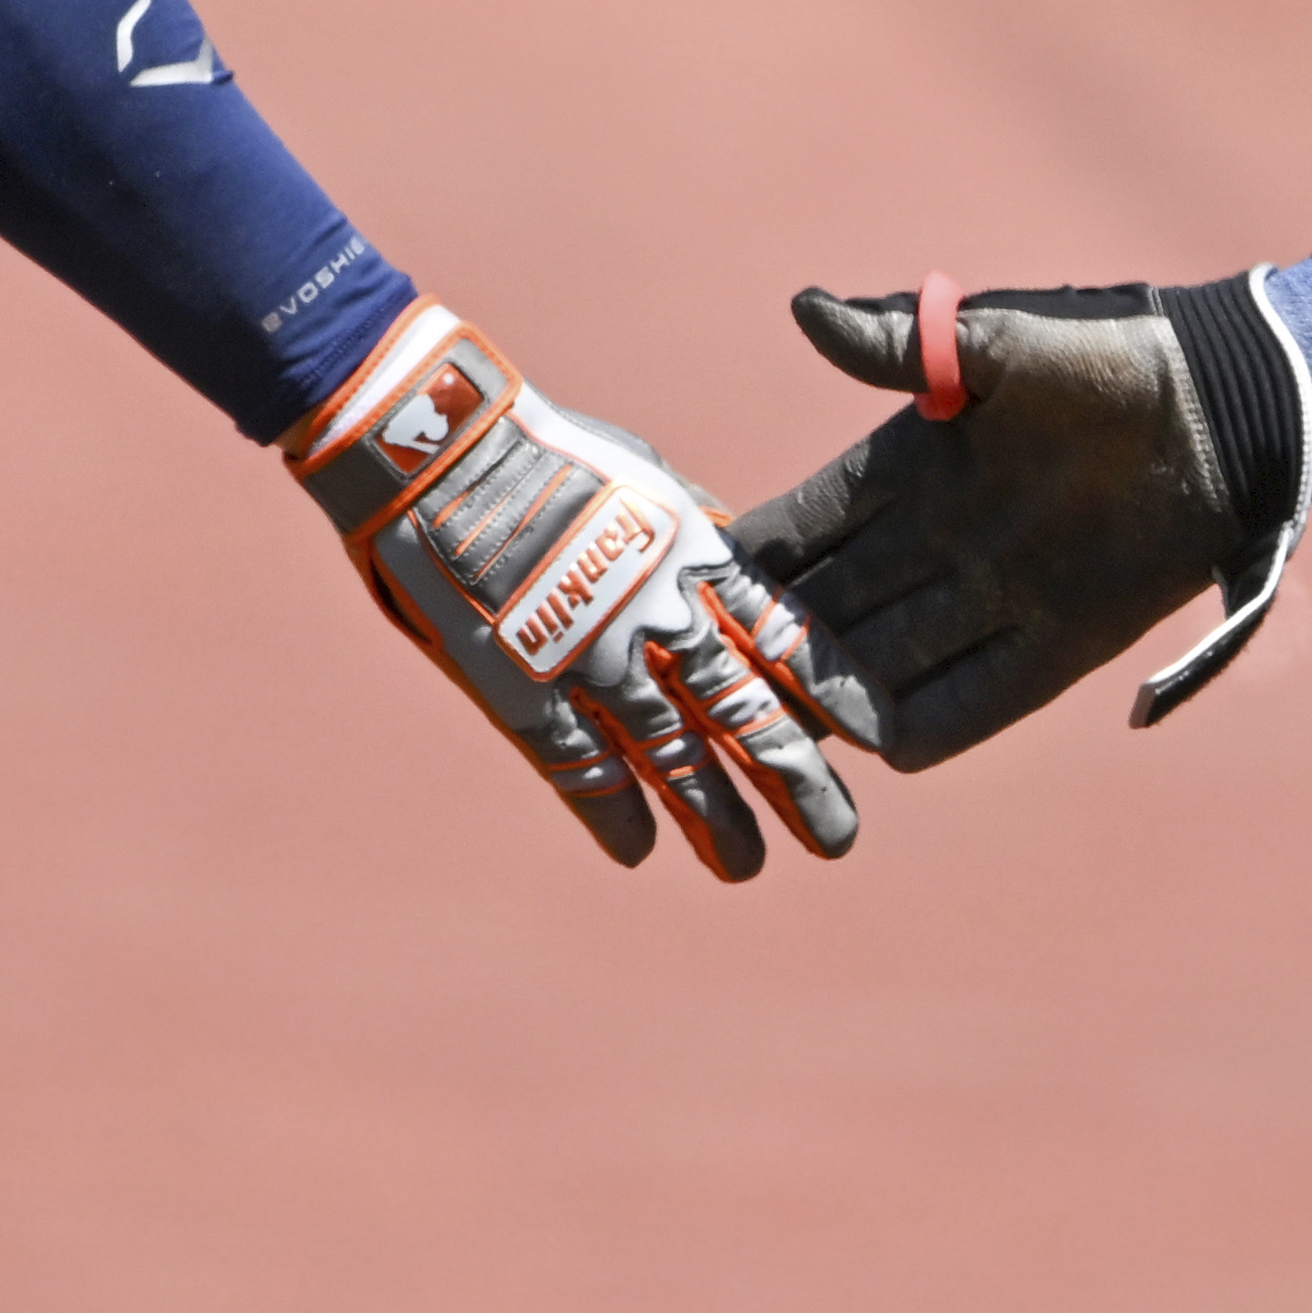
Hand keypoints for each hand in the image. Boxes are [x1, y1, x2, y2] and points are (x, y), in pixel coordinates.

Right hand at [281, 311, 859, 877]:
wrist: (433, 447)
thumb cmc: (540, 446)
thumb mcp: (644, 475)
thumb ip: (695, 532)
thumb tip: (741, 566)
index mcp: (692, 552)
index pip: (784, 635)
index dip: (833, 690)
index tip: (878, 738)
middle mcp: (655, 614)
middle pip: (743, 711)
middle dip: (794, 778)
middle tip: (838, 837)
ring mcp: (588, 658)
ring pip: (670, 755)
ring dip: (712, 817)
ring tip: (746, 866)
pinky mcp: (521, 689)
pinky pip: (578, 766)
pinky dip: (610, 812)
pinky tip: (638, 852)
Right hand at [729, 283, 1300, 764]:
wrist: (1218, 410)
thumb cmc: (1105, 360)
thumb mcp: (996, 344)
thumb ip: (901, 340)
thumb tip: (803, 310)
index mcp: (909, 467)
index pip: (804, 525)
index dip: (752, 556)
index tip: (688, 584)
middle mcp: (937, 542)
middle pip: (833, 607)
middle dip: (777, 642)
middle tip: (709, 679)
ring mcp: (992, 598)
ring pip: (888, 661)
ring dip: (838, 693)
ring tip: (780, 726)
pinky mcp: (1055, 647)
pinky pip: (973, 701)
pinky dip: (925, 725)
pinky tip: (879, 747)